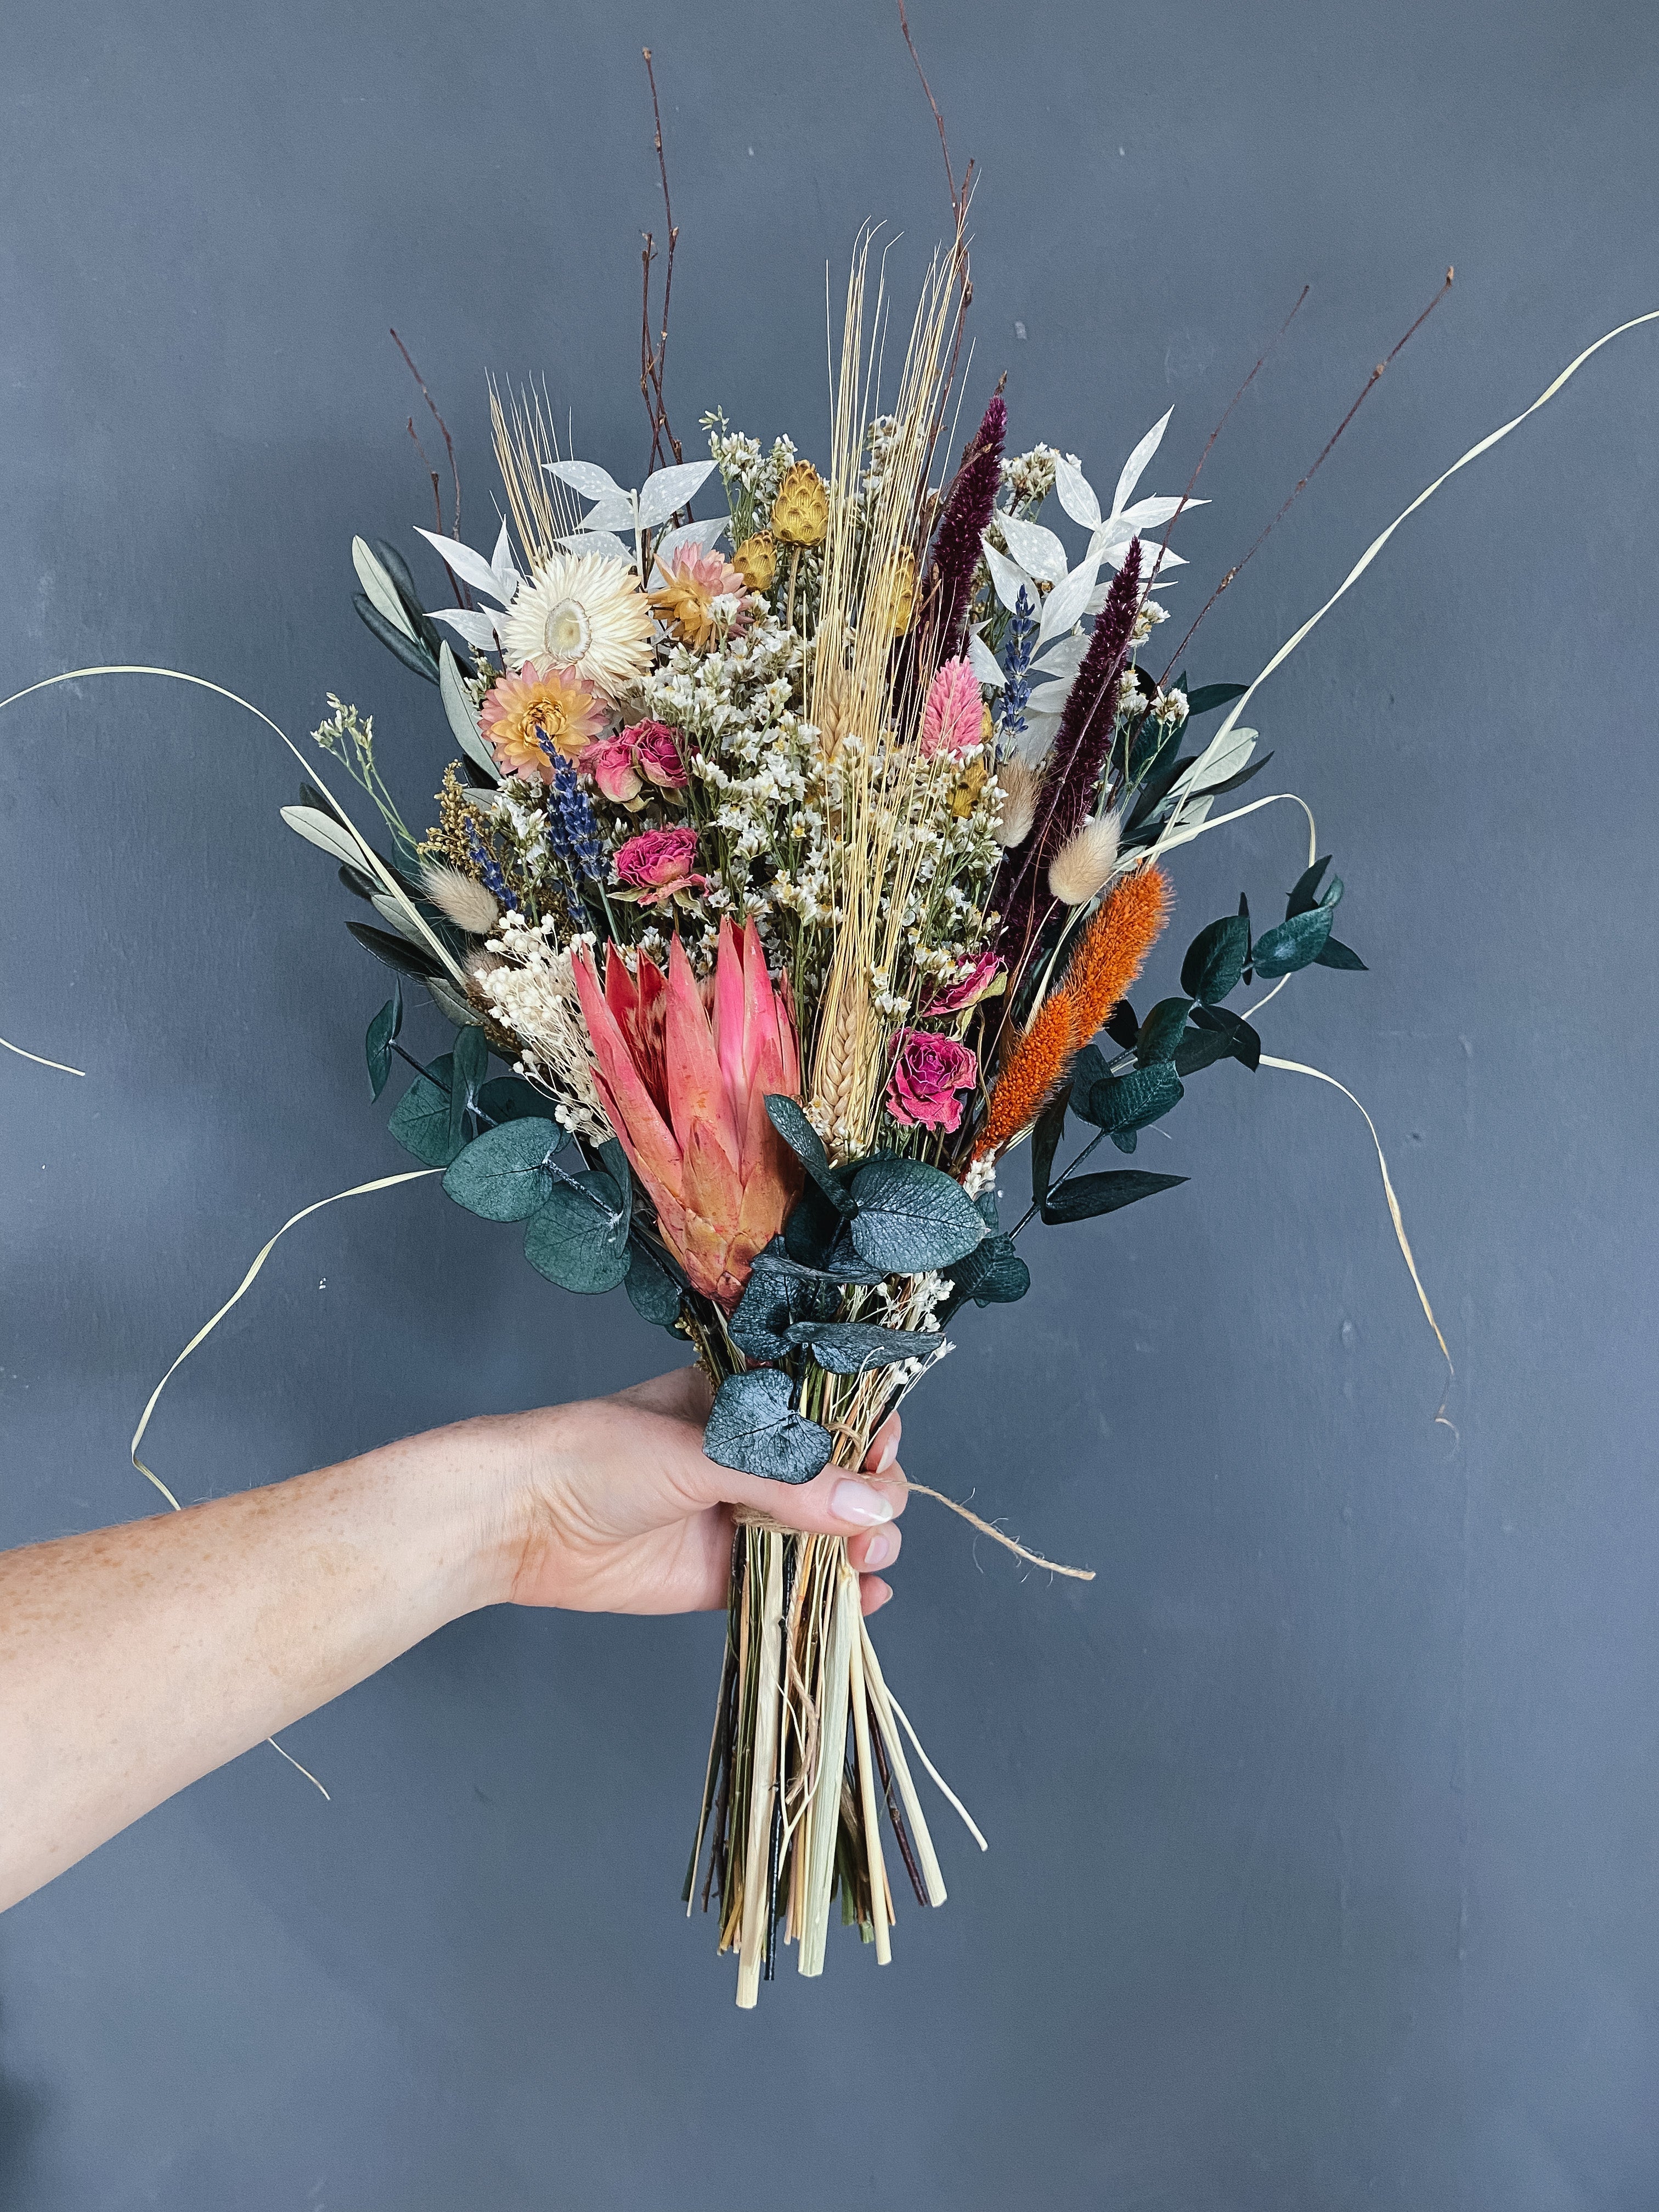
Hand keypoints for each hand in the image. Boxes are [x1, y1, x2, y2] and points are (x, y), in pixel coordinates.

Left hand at [492, 1364, 906, 1616]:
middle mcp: (753, 1458)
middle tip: (873, 1527)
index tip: (882, 1458)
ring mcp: (741, 1517)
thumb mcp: (700, 1452)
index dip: (869, 1434)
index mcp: (748, 1404)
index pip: (833, 1412)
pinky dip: (835, 1593)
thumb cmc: (597, 1455)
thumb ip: (786, 1481)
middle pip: (842, 1476)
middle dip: (874, 1499)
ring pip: (827, 1532)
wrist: (520, 1519)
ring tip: (867, 1564)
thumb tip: (871, 1507)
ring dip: (863, 1547)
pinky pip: (794, 1583)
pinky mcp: (725, 1575)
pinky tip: (864, 1598)